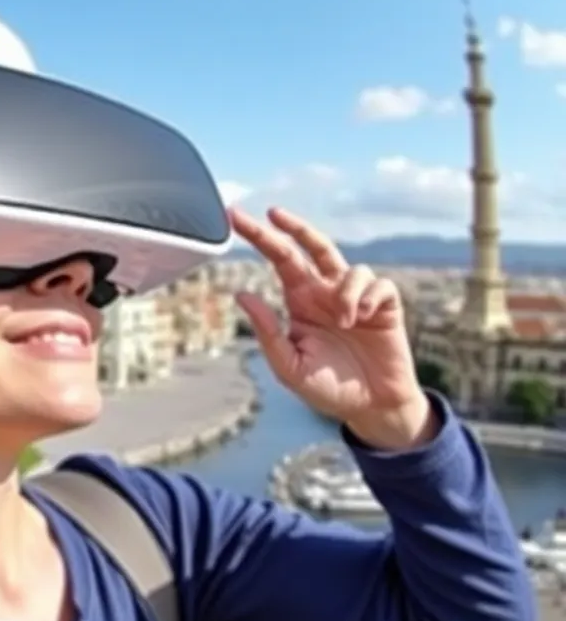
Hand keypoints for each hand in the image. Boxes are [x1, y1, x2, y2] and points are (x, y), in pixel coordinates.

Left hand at [230, 206, 435, 449]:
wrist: (370, 408)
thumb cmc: (327, 388)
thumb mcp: (289, 366)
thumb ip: (268, 332)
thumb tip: (242, 295)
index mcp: (300, 300)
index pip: (280, 259)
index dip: (260, 237)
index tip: (235, 218)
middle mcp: (327, 292)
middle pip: (311, 246)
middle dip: (293, 226)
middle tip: (273, 213)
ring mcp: (358, 297)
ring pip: (350, 267)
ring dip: (346, 291)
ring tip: (346, 322)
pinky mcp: (386, 307)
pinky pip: (380, 284)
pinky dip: (371, 297)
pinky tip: (366, 318)